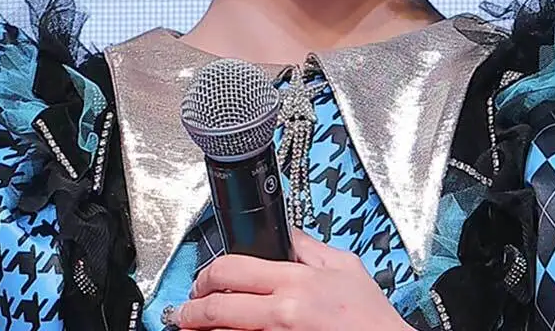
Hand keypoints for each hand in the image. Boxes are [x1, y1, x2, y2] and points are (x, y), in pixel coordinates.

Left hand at [169, 227, 411, 330]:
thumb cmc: (370, 318)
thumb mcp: (345, 267)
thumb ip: (308, 247)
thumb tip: (283, 233)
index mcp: (295, 281)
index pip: (231, 270)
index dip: (207, 275)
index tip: (202, 281)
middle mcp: (282, 313)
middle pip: (216, 306)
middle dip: (191, 310)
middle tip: (184, 313)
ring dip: (205, 330)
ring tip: (196, 328)